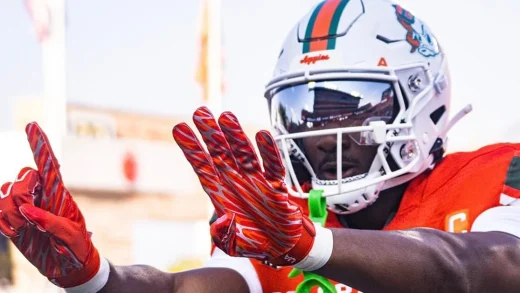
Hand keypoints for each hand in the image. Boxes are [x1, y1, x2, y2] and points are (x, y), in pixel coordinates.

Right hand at [0, 122, 100, 287]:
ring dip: (11, 213)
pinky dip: (2, 221)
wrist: (67, 265)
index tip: (32, 124)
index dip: (40, 144)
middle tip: (32, 217)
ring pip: (5, 192)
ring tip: (26, 228)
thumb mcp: (71, 235)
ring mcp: (24, 205)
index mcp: (59, 192)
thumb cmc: (76, 246)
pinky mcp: (12, 219)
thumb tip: (28, 210)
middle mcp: (40, 194)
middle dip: (22, 194)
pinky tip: (15, 231)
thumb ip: (52, 222)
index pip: (49, 164)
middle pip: (22, 176)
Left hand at [172, 107, 315, 265]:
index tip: (179, 128)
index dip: (192, 148)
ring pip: (245, 154)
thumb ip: (224, 235)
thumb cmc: (254, 241)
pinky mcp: (276, 185)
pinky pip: (273, 166)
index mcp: (220, 194)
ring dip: (237, 136)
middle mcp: (236, 182)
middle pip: (221, 154)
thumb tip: (221, 221)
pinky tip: (263, 135)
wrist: (280, 247)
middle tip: (200, 112)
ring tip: (227, 117)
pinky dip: (269, 152)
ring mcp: (256, 181)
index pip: (203, 167)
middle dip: (211, 134)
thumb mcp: (233, 244)